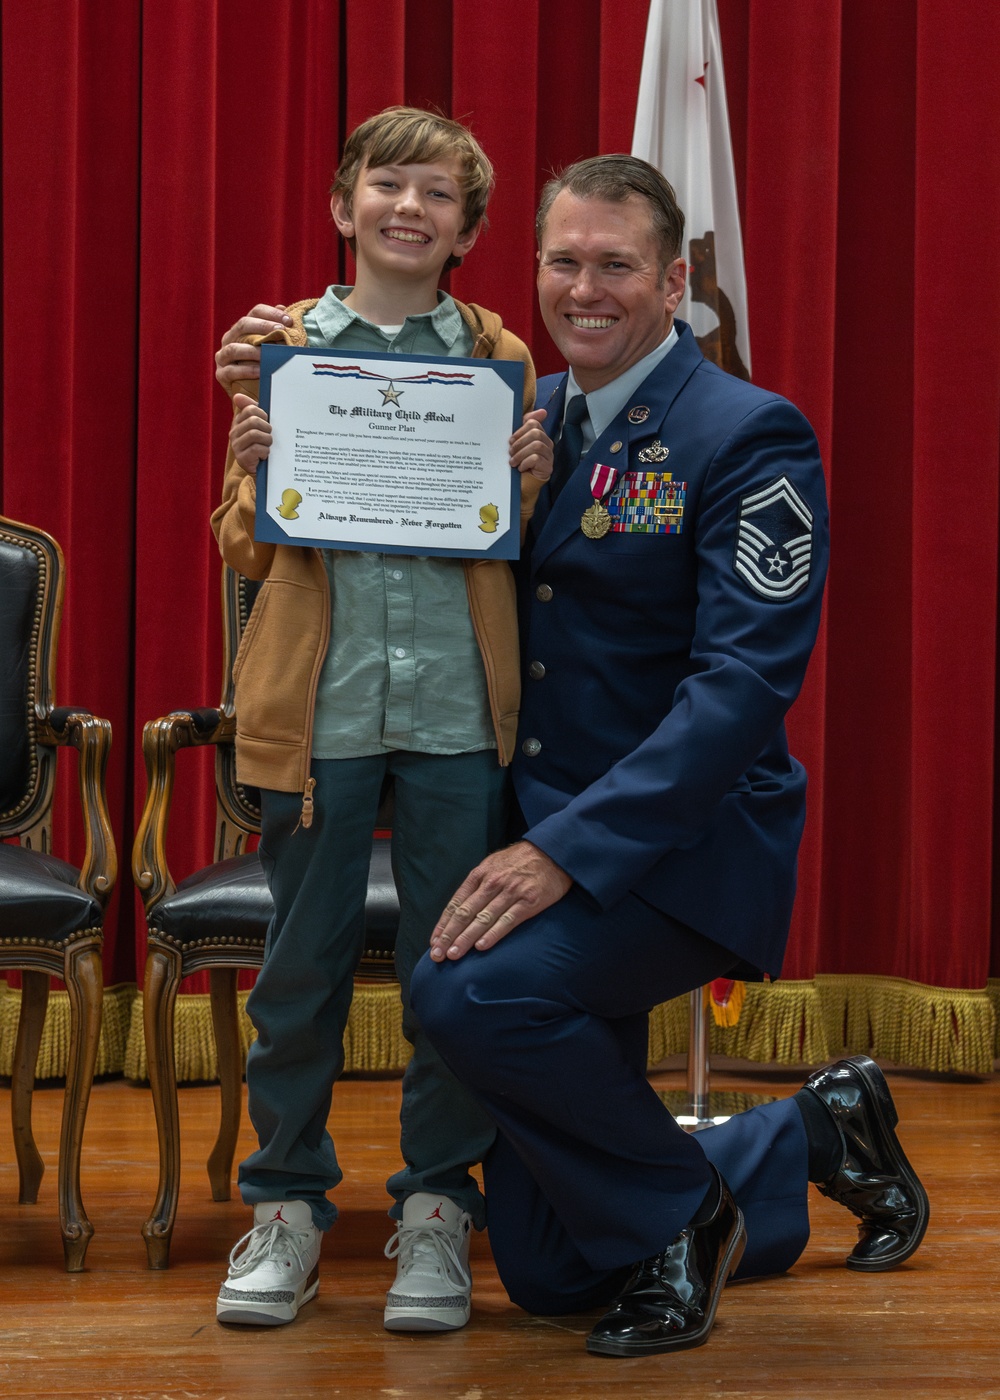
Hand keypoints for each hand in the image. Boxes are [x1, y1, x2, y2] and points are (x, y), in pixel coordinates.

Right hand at [215, 304, 291, 386]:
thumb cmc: (264, 367)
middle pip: (243, 325)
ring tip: (269, 354)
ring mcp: (223, 357)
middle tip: (281, 331)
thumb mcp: (272, 348)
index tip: (289, 321)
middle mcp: (230, 338)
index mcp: (242, 328)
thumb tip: (282, 308)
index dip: (271, 313)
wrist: (252, 394)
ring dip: (253, 350)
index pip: (255, 312)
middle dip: (263, 326)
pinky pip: (231, 371)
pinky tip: (260, 371)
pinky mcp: (221, 375)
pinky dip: (246, 371)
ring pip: (234, 348)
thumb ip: (276, 330)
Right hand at [230, 393, 271, 472]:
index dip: (264, 415)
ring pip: (255, 434)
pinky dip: (265, 451)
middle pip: (254, 421)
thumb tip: (237, 396)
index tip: (268, 423)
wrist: (263, 469)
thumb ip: (252, 409)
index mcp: (238, 422)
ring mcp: (236, 446)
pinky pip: (256, 449)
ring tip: (268, 446)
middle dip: (267, 428)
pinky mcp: (241, 458)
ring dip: (267, 440)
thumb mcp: (260, 425)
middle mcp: (234, 433)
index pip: (251, 410)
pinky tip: (264, 455)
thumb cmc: (263, 444)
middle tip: (270, 437)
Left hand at [429, 842, 571, 960]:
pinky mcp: (529, 902)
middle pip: (465, 913)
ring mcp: (511, 892)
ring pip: (483, 919)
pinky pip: (507, 921)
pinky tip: (481, 946)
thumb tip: (461, 906)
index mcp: (480, 874)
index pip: (456, 903)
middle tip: (438, 954)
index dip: (444, 924)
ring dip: (466, 939)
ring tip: (454, 954)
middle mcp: (492, 883)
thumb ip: (478, 884)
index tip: (434, 941)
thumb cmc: (521, 861)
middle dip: (449, 936)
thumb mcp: (494, 864)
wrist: (553, 852)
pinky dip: (493, 934)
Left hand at [509, 409, 552, 481]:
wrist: (520, 488)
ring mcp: (549, 457)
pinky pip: (536, 458)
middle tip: (510, 452)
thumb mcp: (518, 445)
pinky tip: (520, 468)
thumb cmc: (518, 466)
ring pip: (536, 445)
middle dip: (520, 442)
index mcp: (540, 437)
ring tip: (513, 462)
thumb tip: (542, 411)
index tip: (511, 440)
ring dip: (521, 453)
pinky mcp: (548, 468)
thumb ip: (524, 429)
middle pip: (536, 433)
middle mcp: (547, 445)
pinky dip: (525, 462)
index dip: (520, 430)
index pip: (534, 423)